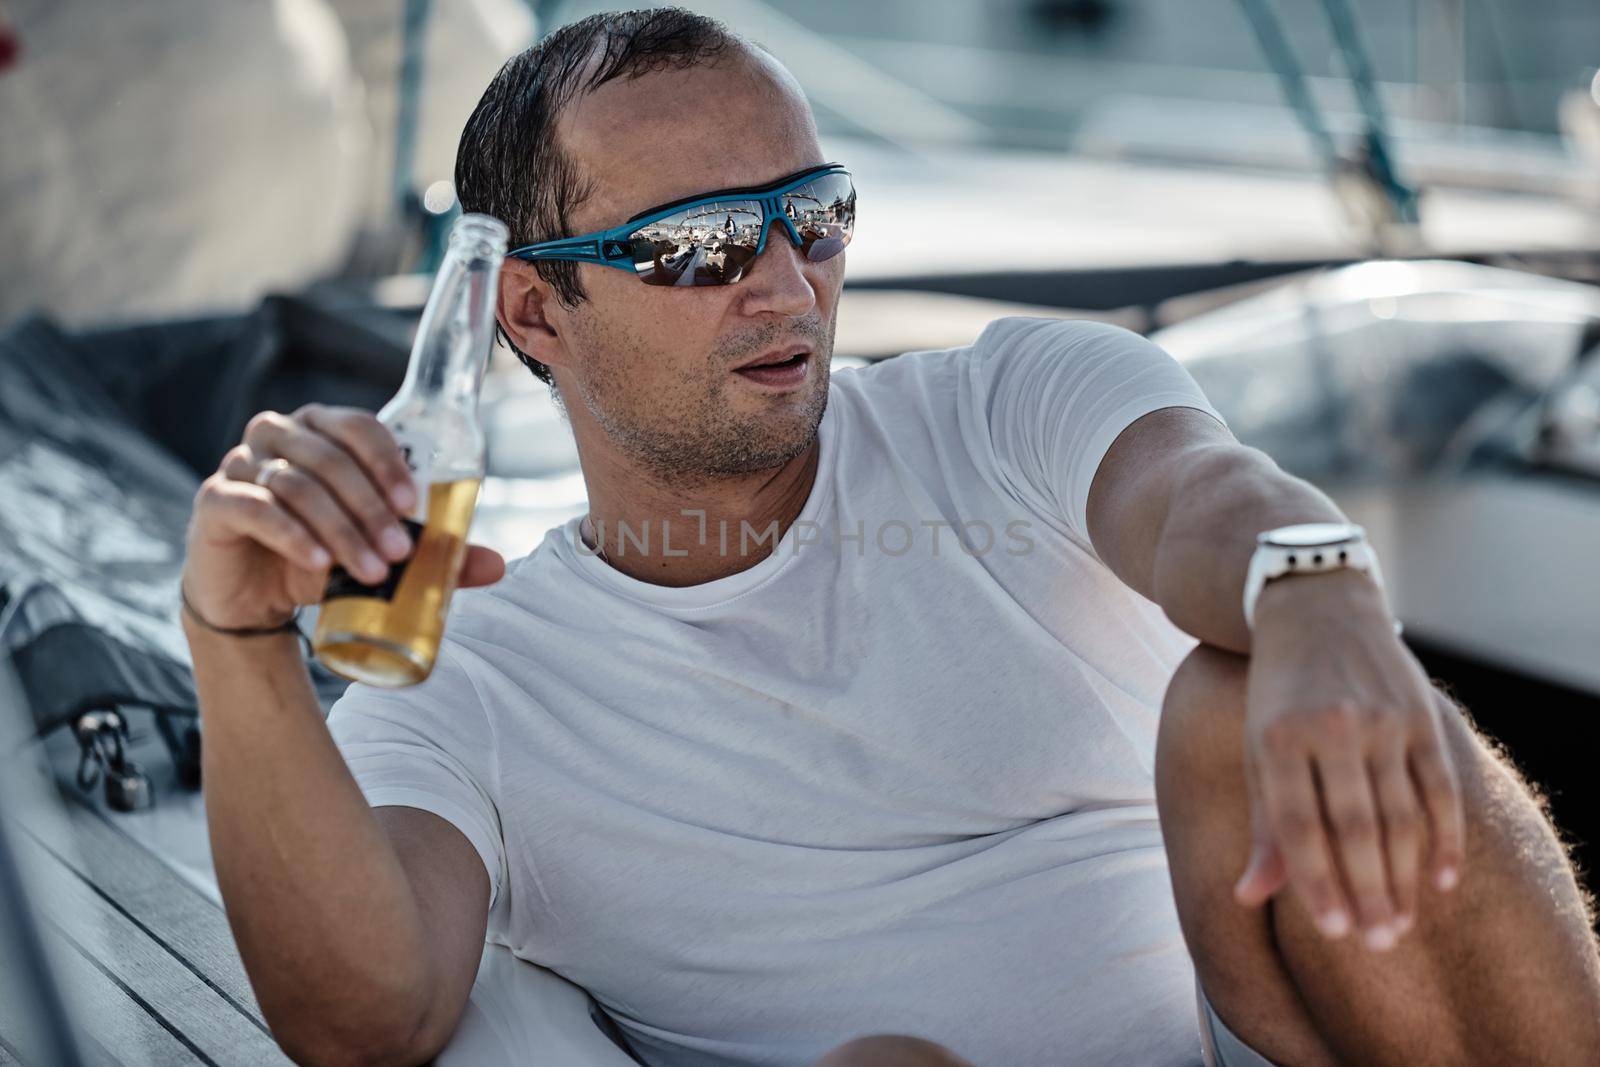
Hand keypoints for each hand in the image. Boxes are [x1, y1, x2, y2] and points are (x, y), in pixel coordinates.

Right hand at [181, 404, 504, 630]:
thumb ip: (433, 554)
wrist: (253, 600)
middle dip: (371, 508)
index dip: (387, 460)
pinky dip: (293, 537)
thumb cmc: (321, 558)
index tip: (414, 505)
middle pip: (329, 458)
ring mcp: (241, 465)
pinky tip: (319, 564)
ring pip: (296, 486)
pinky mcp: (215, 503)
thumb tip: (497, 565)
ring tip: (373, 570)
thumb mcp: (377, 553)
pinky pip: (255, 509)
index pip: (358, 426)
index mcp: (322, 429)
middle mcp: (279, 436)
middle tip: (402, 552)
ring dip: (340, 529)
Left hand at [1234, 570, 1464, 950]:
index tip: (1333, 932)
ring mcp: (1381, 720)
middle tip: (1377, 944)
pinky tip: (1440, 882)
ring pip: (1400, 815)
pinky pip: (1440, 788)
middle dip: (1367, 892)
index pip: (1299, 826)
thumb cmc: (1278, 694)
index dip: (1317, 883)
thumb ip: (1264, 825)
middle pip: (1355, 828)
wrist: (1316, 607)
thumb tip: (1247, 898)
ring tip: (1400, 924)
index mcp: (1277, 738)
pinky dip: (1445, 839)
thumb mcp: (1257, 749)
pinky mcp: (1421, 715)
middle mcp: (1330, 728)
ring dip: (1403, 877)